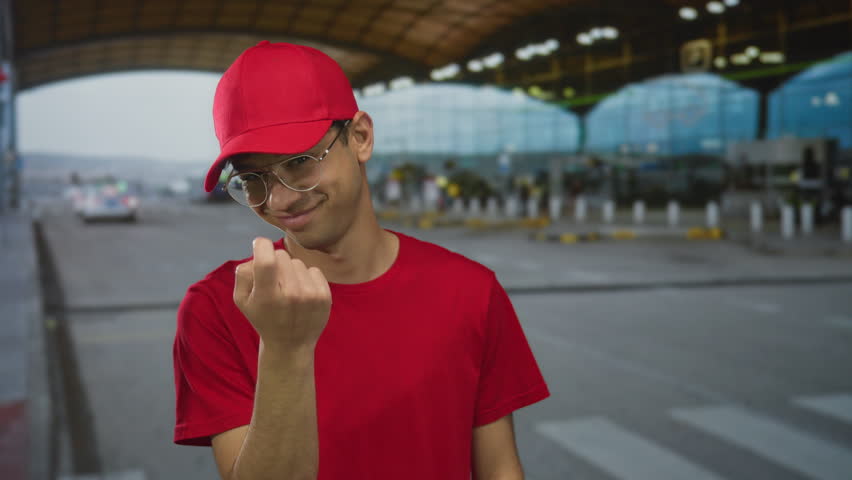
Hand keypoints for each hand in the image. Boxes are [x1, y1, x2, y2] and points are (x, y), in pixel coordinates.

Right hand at [233, 237, 331, 351]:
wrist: (290, 344)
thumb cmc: (263, 317)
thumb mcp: (242, 299)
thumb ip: (244, 272)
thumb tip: (259, 252)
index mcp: (267, 296)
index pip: (267, 259)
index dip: (261, 246)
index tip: (259, 245)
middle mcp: (291, 295)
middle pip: (281, 255)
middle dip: (274, 262)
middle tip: (273, 280)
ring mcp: (310, 295)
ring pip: (297, 262)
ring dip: (291, 271)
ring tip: (288, 290)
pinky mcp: (325, 296)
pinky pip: (313, 270)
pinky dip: (306, 277)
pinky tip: (301, 293)